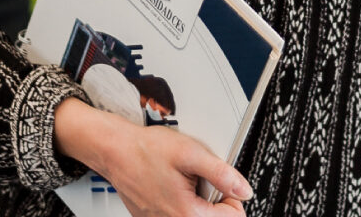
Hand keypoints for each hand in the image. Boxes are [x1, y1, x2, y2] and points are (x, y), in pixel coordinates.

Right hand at [56, 99, 250, 216]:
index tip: (222, 180)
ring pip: (194, 214)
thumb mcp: (191, 153)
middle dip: (211, 195)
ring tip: (182, 176)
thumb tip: (244, 190)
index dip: (232, 195)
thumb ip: (221, 174)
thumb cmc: (147, 150)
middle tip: (198, 175)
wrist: (116, 150)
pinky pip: (176, 212)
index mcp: (188, 214)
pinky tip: (170, 181)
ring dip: (195, 197)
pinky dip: (179, 198)